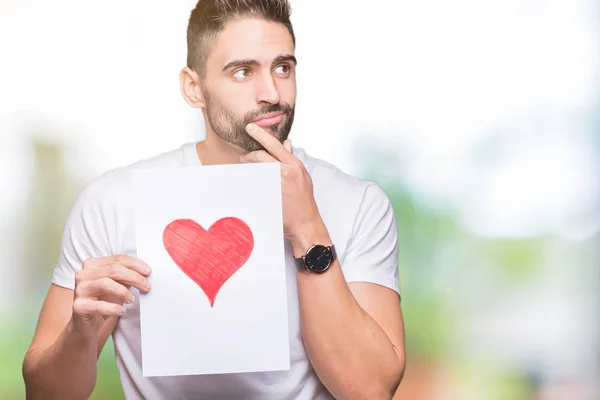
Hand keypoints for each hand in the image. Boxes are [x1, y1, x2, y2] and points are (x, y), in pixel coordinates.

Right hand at [70, 254, 151, 337]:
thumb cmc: (104, 301)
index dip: (135, 264)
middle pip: (113, 270)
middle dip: (134, 277)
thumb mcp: (117, 284)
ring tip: (132, 299)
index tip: (148, 271)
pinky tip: (122, 311)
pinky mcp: (78, 306)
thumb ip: (127, 275)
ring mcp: (79, 290)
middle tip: (146, 286)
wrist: (88, 324)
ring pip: (106, 284)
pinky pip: (98, 305)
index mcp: (92, 264)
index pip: (117, 259)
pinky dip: (113, 308)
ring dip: (123, 291)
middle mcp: (83, 274)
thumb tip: (145, 271)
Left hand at [240, 123, 322, 242]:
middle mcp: (286, 171)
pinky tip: (249, 182)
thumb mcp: (302, 175)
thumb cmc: (304, 200)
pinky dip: (251, 179)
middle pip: (261, 155)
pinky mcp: (269, 193)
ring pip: (256, 167)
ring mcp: (277, 183)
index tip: (250, 128)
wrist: (305, 222)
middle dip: (250, 155)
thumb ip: (292, 159)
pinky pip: (255, 181)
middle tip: (244, 157)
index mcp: (295, 165)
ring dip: (249, 167)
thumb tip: (287, 144)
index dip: (261, 134)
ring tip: (246, 169)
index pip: (275, 145)